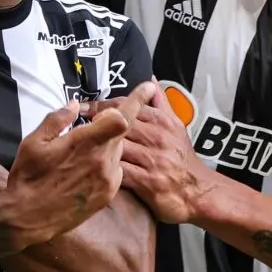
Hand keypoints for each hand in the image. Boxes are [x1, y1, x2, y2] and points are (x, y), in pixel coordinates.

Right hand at [9, 82, 156, 239]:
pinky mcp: (108, 195)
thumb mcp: (34, 142)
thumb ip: (57, 119)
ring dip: (108, 147)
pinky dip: (106, 165)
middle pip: (122, 132)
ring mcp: (108, 180)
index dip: (136, 101)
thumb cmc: (28, 177)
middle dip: (113, 125)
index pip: (122, 117)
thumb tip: (74, 106)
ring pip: (118, 152)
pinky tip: (86, 171)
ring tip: (82, 156)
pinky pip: (115, 171)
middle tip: (94, 127)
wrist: (28, 218)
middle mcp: (103, 160)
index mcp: (85, 142)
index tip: (147, 88)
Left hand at [81, 82, 212, 223]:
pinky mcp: (148, 181)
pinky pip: (121, 171)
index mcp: (161, 121)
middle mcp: (157, 137)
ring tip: (77, 145)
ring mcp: (152, 159)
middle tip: (73, 124)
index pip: (127, 105)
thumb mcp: (176, 126)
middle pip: (119, 123)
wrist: (198, 191)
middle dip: (95, 122)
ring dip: (96, 145)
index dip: (102, 104)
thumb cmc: (182, 157)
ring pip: (117, 146)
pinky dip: (104, 168)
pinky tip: (90, 168)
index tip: (83, 106)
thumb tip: (151, 80)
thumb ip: (161, 102)